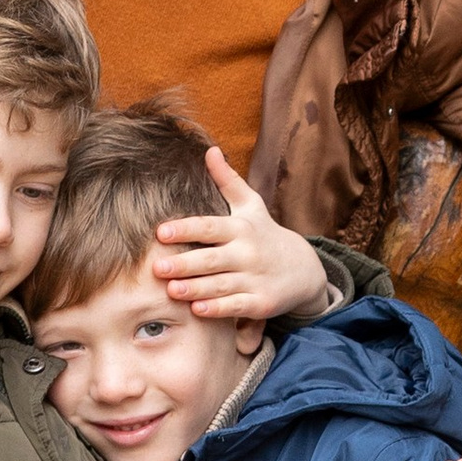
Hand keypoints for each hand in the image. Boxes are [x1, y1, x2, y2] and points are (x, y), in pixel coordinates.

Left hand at [150, 147, 331, 325]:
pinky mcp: (262, 303)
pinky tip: (197, 310)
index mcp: (240, 228)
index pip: (209, 227)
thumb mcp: (251, 206)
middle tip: (157, 267)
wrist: (304, 268)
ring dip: (196, 289)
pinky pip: (237, 307)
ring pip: (221, 285)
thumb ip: (227, 181)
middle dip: (184, 264)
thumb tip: (209, 150)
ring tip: (171, 291)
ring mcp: (256, 278)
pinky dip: (218, 309)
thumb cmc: (265, 234)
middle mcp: (248, 252)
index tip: (161, 232)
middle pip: (212, 258)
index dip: (185, 229)